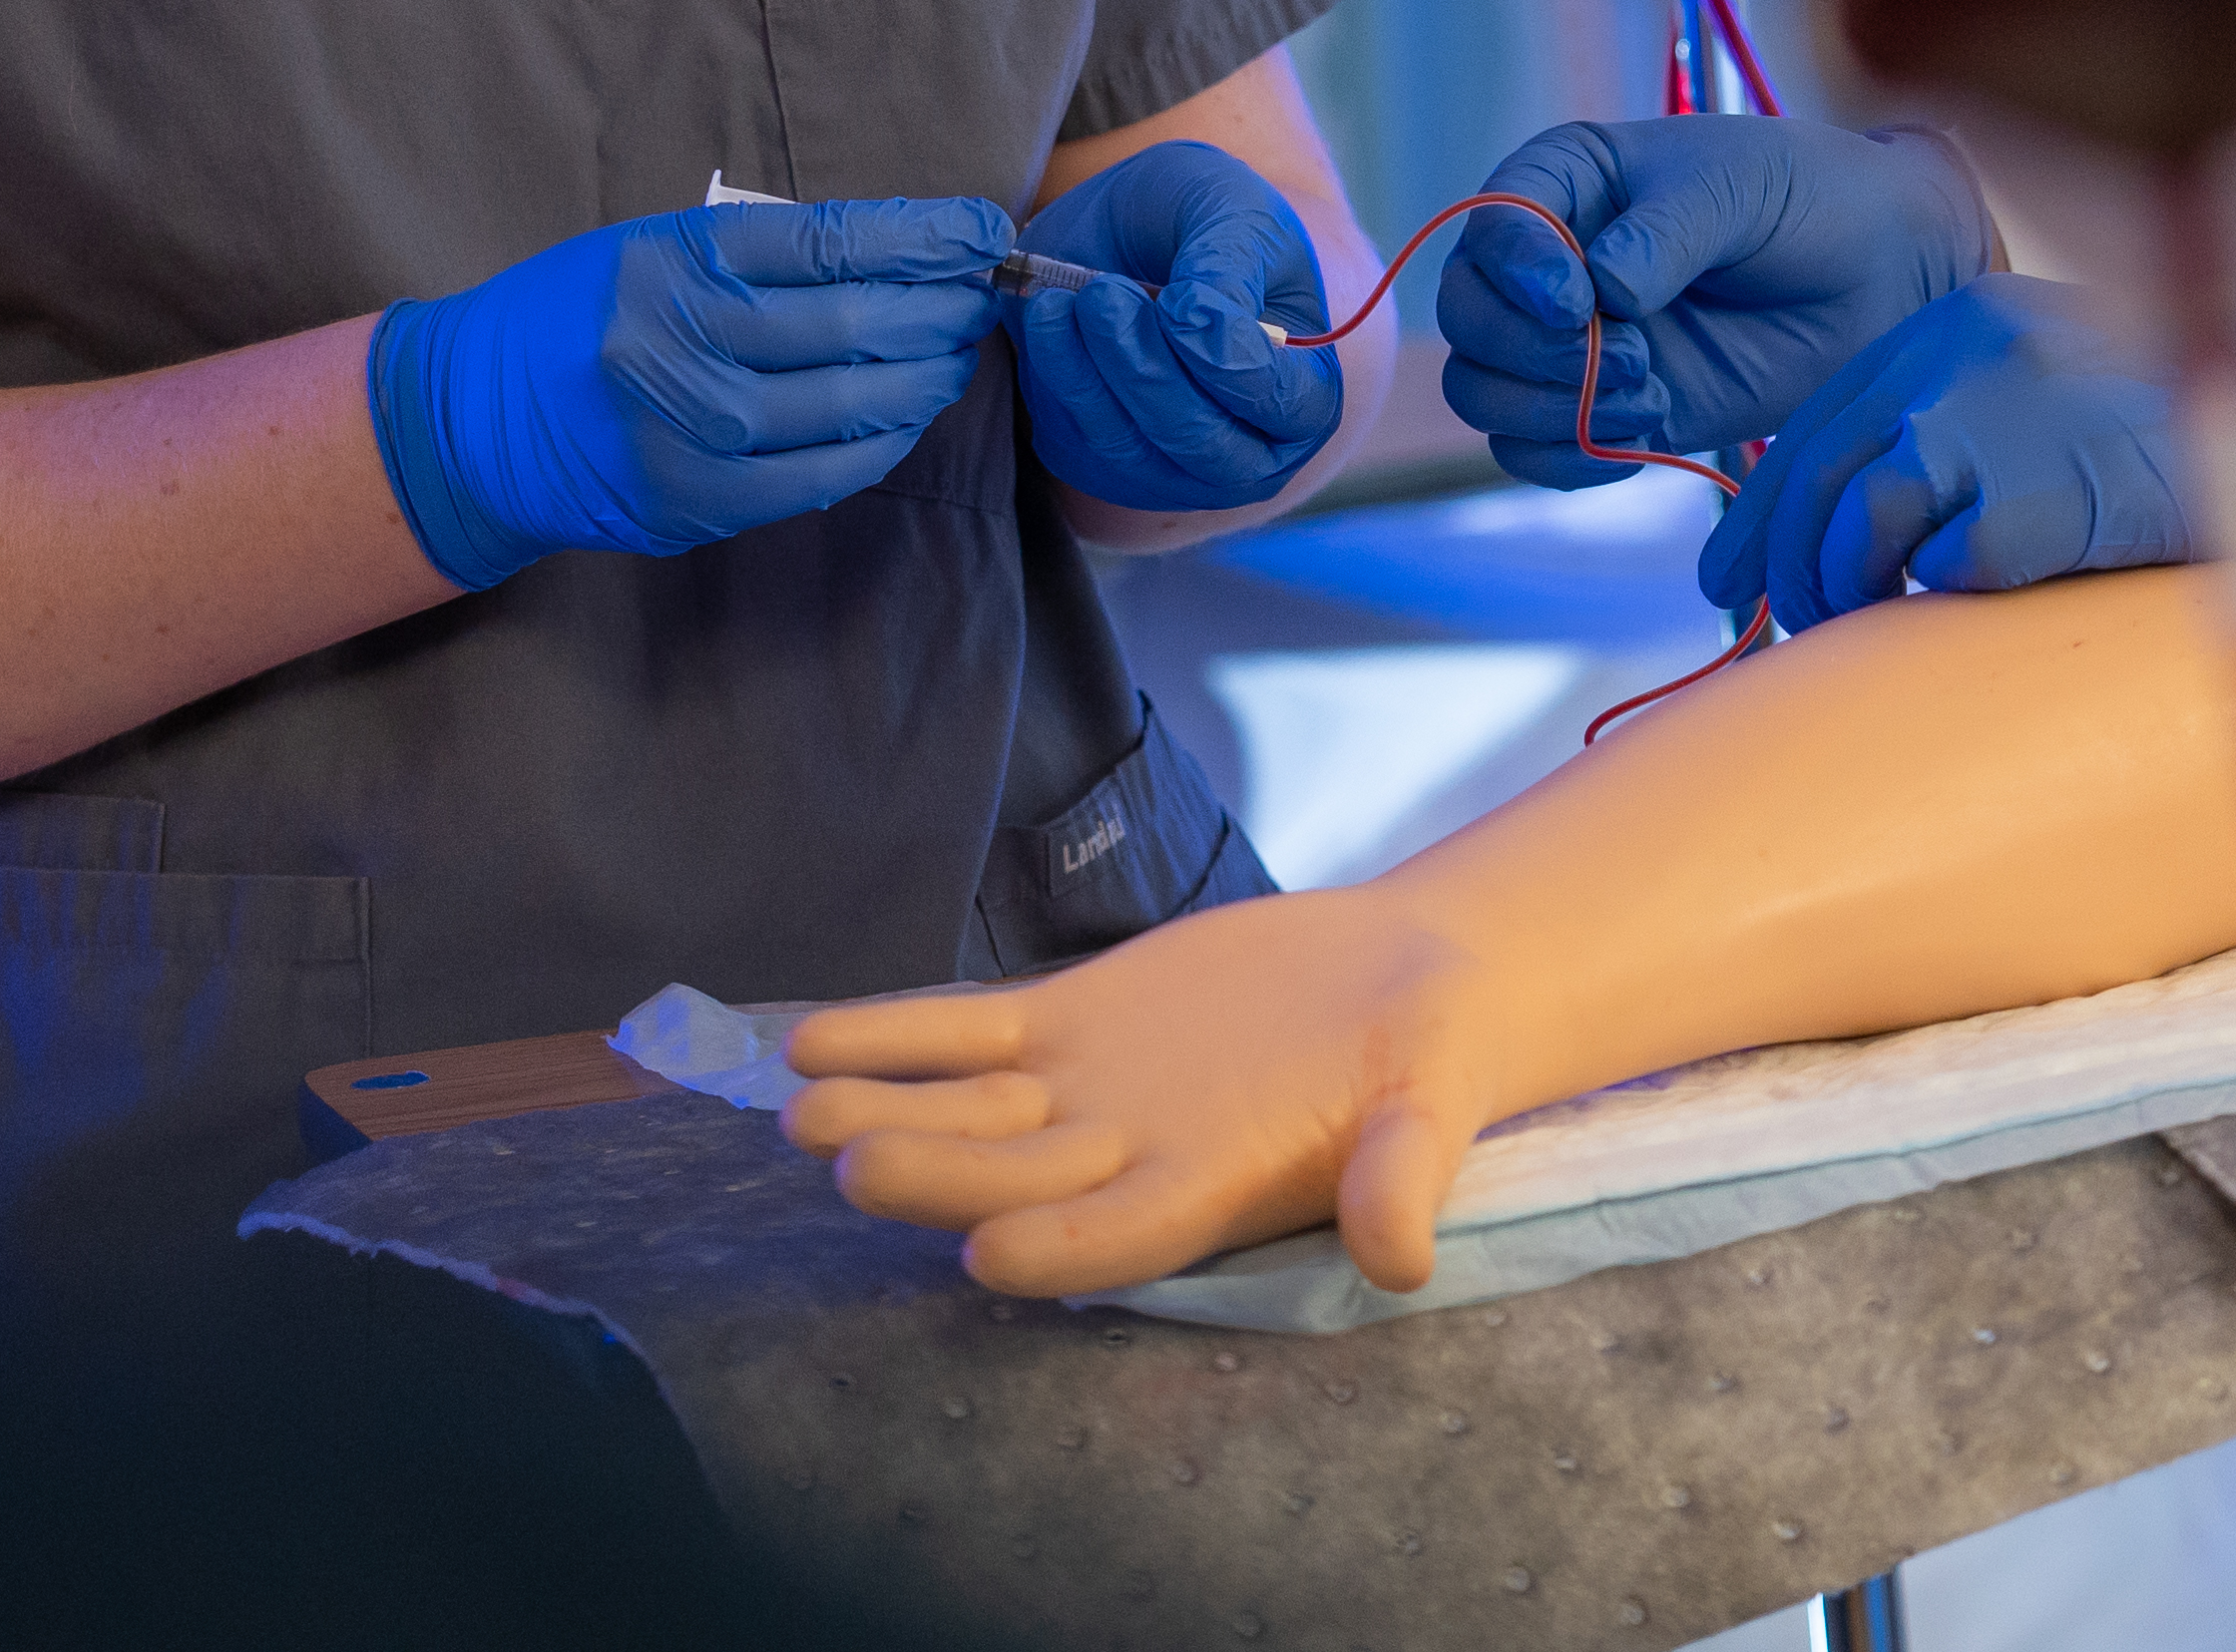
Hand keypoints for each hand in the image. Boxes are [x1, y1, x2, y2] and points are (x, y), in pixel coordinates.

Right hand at [362, 196, 1007, 578]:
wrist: (473, 420)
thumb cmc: (576, 315)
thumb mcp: (653, 248)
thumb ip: (763, 253)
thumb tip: (901, 252)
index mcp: (673, 262)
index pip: (832, 242)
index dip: (926, 237)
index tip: (984, 230)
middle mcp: (681, 346)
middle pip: (856, 325)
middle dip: (943, 308)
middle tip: (987, 294)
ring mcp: (689, 434)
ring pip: (850, 404)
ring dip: (927, 375)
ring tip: (958, 350)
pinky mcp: (694, 502)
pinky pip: (821, 477)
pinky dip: (881, 444)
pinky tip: (907, 416)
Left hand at [786, 884, 1515, 1296]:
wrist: (1402, 977)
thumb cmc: (1431, 1053)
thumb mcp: (1437, 1099)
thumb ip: (1408, 1171)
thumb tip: (1404, 1257)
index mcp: (1212, 1196)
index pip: (1118, 1237)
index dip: (1058, 1246)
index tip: (988, 1252)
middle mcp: (1128, 1158)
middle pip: (1014, 1178)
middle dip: (934, 1174)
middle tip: (851, 1164)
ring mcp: (1083, 1094)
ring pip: (966, 1113)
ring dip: (885, 1108)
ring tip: (798, 1099)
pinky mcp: (1064, 1024)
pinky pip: (963, 1037)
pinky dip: (892, 1034)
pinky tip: (810, 1039)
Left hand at [1011, 142, 1341, 511]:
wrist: (1129, 228)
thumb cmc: (1202, 219)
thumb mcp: (1233, 208)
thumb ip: (1230, 262)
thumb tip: (1201, 321)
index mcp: (1305, 391)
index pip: (1288, 406)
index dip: (1233, 363)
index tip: (1182, 299)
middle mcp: (1247, 449)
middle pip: (1202, 443)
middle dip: (1147, 369)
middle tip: (1104, 293)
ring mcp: (1170, 468)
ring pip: (1130, 448)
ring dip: (1092, 370)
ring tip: (1069, 295)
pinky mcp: (1099, 462)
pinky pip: (1072, 441)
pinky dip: (1055, 378)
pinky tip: (1049, 313)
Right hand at [1434, 116, 1998, 486]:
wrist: (1884, 278)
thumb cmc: (1810, 200)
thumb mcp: (1737, 188)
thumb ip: (1664, 234)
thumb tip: (1598, 294)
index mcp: (1570, 182)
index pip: (1489, 224)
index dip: (1514, 269)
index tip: (1579, 298)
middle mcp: (1554, 262)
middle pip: (1467, 318)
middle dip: (1530, 350)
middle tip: (1630, 356)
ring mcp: (1575, 341)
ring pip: (1483, 390)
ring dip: (1549, 408)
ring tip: (1647, 393)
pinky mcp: (1607, 408)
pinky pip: (1532, 450)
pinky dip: (1569, 456)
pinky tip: (1642, 436)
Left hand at [1697, 277, 2235, 632]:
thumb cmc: (2173, 417)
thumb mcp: (2040, 377)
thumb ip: (1950, 417)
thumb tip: (1854, 521)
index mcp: (1952, 321)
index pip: (1816, 424)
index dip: (1761, 512)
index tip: (1729, 577)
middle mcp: (1959, 355)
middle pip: (1819, 478)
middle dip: (1783, 570)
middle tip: (1777, 628)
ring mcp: (1999, 419)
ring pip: (1860, 526)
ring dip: (1845, 595)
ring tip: (1860, 633)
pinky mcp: (2044, 490)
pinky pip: (1949, 567)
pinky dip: (1938, 598)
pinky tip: (1958, 609)